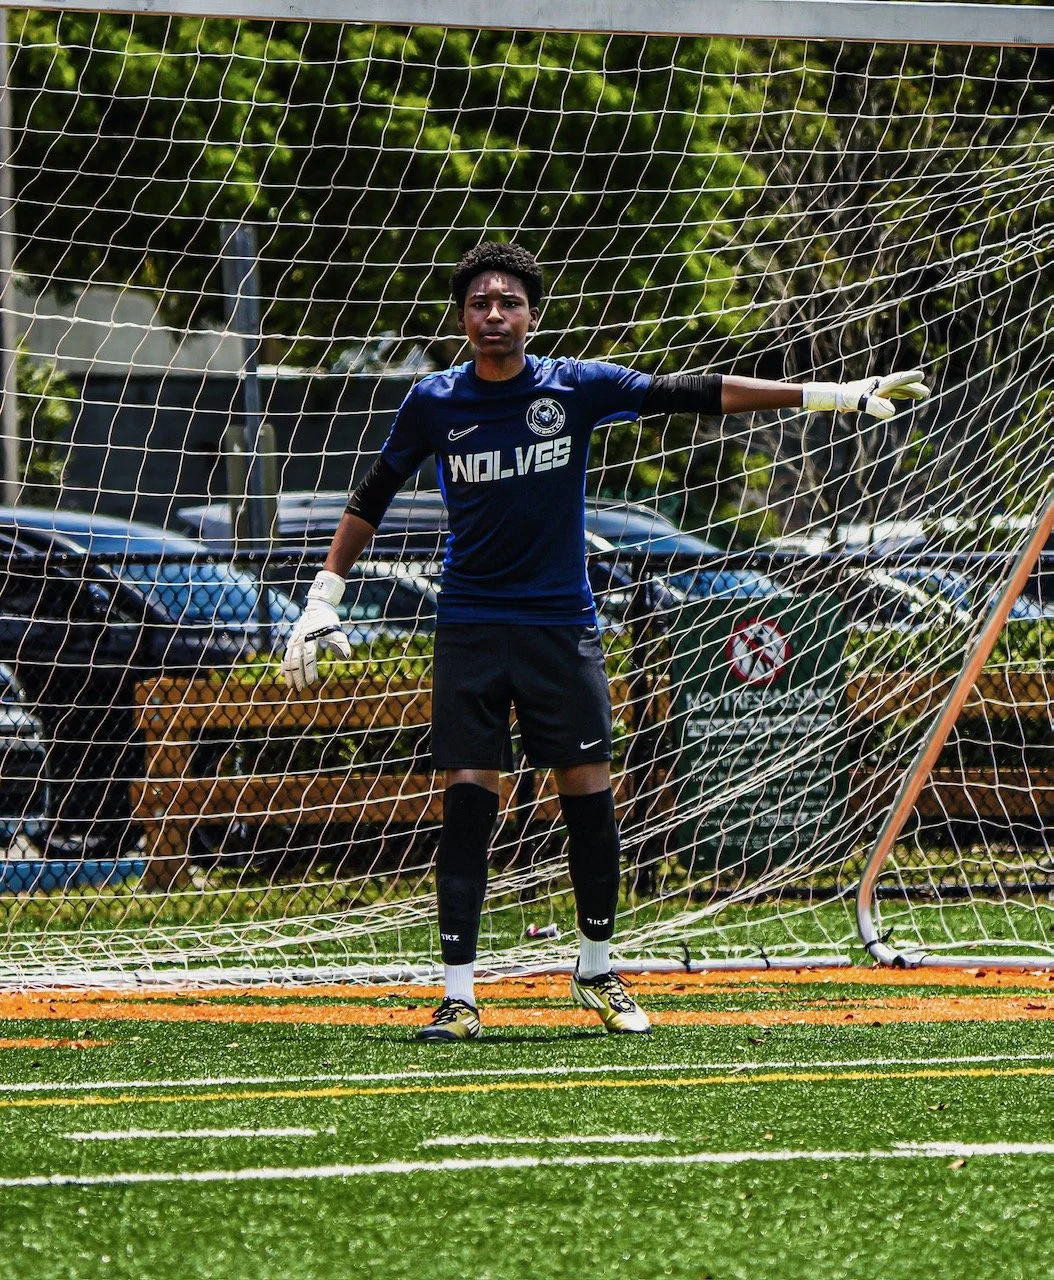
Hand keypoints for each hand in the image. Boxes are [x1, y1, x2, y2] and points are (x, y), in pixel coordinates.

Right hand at [281, 570, 351, 689]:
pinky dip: (284, 665)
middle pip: (296, 661)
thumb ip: (341, 644)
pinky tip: (283, 675)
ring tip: (290, 686)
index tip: (311, 682)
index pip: (309, 657)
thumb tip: (346, 656)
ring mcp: (294, 641)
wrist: (318, 608)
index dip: (309, 670)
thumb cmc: (329, 621)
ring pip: (288, 660)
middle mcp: (299, 640)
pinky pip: (286, 655)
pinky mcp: (291, 641)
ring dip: (289, 674)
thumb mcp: (337, 631)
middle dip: (297, 676)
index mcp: (310, 637)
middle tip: (300, 689)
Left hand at [803, 369, 929, 419]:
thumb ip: (875, 406)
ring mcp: (876, 389)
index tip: (922, 376)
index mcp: (879, 384)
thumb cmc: (848, 398)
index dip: (910, 380)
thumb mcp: (861, 403)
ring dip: (907, 392)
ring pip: (896, 389)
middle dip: (912, 388)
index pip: (898, 381)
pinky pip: (889, 394)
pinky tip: (901, 398)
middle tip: (926, 392)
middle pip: (899, 385)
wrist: (837, 396)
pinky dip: (898, 395)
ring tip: (920, 395)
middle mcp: (879, 384)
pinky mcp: (873, 394)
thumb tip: (892, 413)